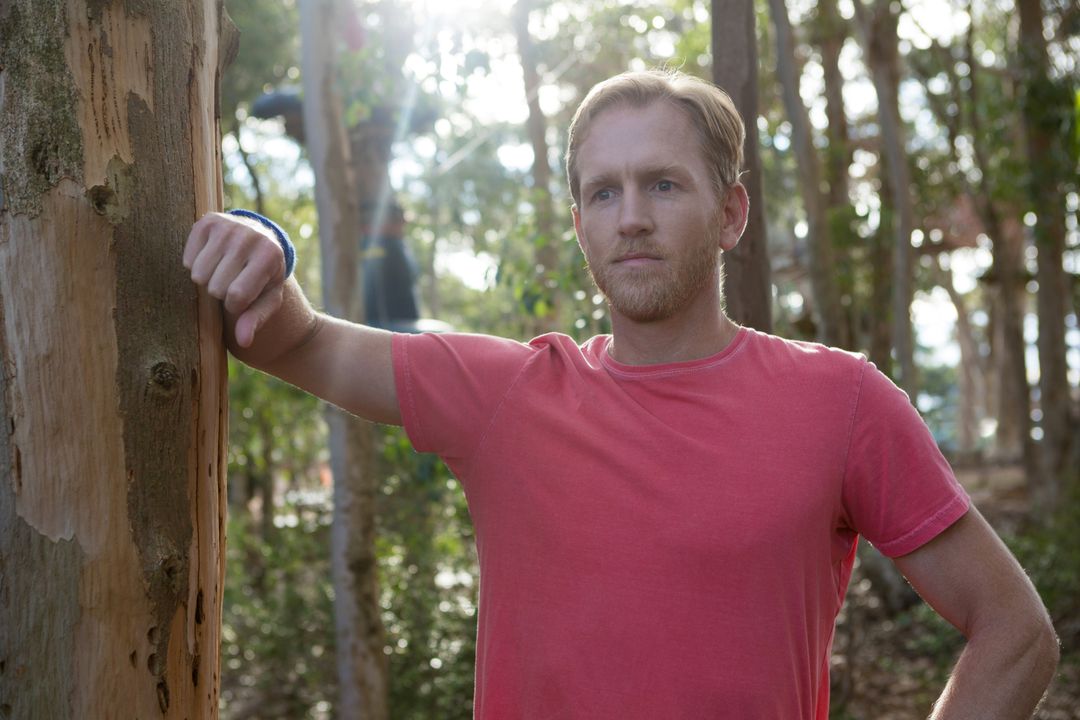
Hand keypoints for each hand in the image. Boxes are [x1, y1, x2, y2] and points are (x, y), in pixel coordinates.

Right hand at [184, 212, 286, 347]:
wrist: (261, 240)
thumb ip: (256, 320)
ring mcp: (228, 226)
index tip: (243, 297)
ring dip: (207, 279)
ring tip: (222, 271)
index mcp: (270, 255)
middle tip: (232, 281)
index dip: (235, 304)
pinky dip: (195, 264)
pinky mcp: (208, 221)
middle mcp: (250, 236)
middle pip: (215, 286)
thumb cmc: (263, 277)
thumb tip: (244, 341)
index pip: (236, 296)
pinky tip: (212, 259)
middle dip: (221, 292)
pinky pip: (188, 258)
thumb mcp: (268, 299)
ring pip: (198, 274)